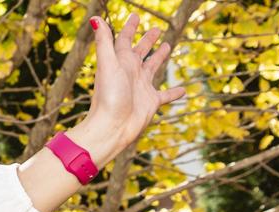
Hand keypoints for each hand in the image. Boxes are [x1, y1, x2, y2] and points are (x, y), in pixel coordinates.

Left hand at [84, 11, 186, 152]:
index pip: (124, 40)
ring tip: (167, 47)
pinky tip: (184, 91)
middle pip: (140, 51)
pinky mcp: (151, 102)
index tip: (135, 16)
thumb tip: (94, 18)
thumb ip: (103, 41)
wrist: (112, 127)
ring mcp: (141, 87)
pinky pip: (166, 95)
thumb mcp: (107, 65)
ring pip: (153, 68)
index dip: (129, 28)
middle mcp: (130, 73)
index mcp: (120, 62)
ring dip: (159, 57)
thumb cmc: (108, 96)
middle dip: (147, 39)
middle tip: (156, 29)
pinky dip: (175, 93)